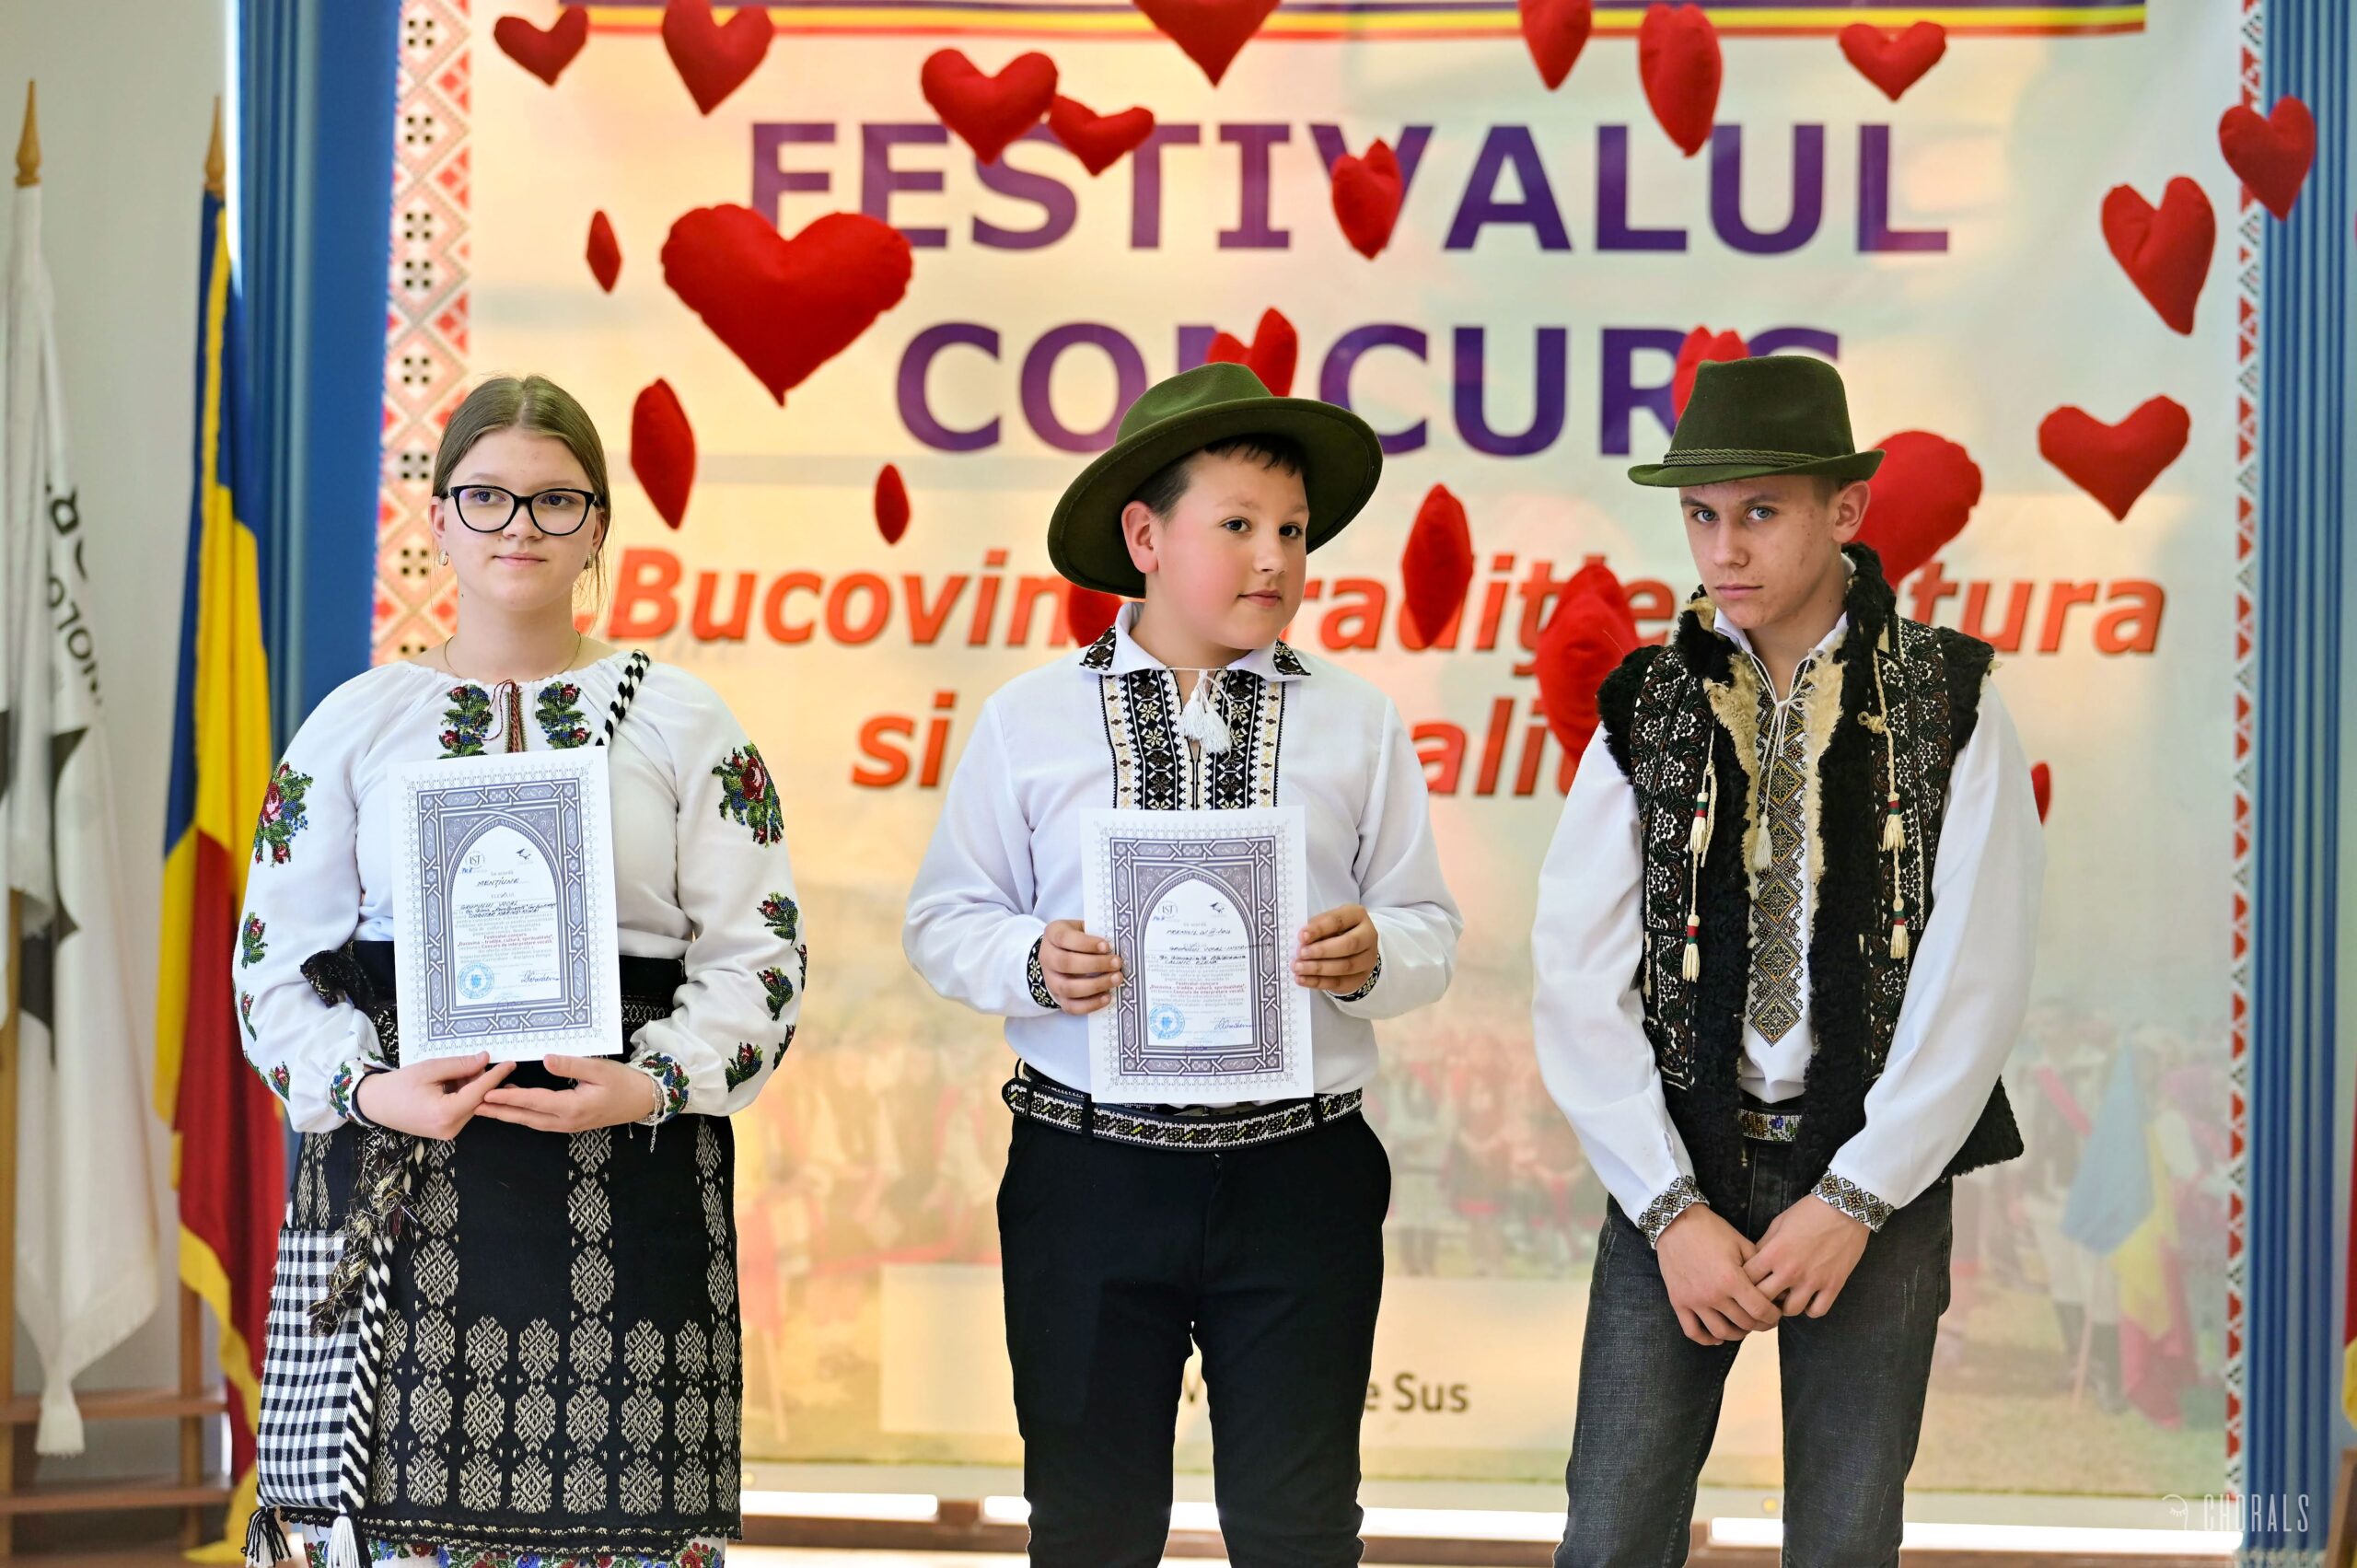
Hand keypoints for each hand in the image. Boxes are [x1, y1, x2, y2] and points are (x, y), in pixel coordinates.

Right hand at [352, 1053, 514, 1140]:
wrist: (374, 1103)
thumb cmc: (398, 1085)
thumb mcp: (429, 1069)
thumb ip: (459, 1065)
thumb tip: (484, 1059)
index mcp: (446, 1114)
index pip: (480, 1092)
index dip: (496, 1076)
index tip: (511, 1063)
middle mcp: (450, 1128)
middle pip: (478, 1099)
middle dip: (479, 1079)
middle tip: (475, 1060)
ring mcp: (448, 1133)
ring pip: (471, 1104)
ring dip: (470, 1087)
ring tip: (455, 1072)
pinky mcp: (445, 1131)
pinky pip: (463, 1110)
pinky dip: (462, 1095)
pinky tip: (452, 1082)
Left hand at [477, 1055, 661, 1133]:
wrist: (642, 1100)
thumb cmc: (623, 1082)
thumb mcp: (599, 1068)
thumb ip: (571, 1065)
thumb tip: (545, 1059)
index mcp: (571, 1107)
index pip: (532, 1101)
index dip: (507, 1097)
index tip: (486, 1092)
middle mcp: (564, 1120)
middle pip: (524, 1116)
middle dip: (498, 1110)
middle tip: (472, 1105)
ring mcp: (566, 1125)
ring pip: (530, 1120)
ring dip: (507, 1113)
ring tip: (485, 1105)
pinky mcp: (568, 1123)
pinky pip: (539, 1120)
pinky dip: (522, 1113)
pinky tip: (514, 1104)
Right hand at [1039, 918, 1121, 1014]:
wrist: (1061, 955)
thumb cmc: (1078, 940)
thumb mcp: (1083, 928)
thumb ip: (1096, 933)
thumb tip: (1119, 944)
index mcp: (1053, 935)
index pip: (1065, 938)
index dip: (1086, 943)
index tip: (1106, 946)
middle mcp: (1047, 957)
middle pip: (1065, 963)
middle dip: (1095, 964)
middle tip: (1117, 963)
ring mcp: (1050, 980)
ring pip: (1068, 987)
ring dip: (1096, 985)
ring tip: (1116, 979)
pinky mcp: (1058, 998)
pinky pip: (1071, 1007)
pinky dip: (1091, 1004)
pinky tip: (1107, 997)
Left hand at [1293, 904, 1378, 992]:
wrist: (1352, 948)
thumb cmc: (1334, 930)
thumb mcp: (1326, 922)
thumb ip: (1316, 928)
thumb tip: (1303, 940)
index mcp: (1357, 915)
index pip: (1339, 921)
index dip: (1319, 929)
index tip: (1302, 936)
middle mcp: (1368, 936)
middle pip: (1349, 944)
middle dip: (1322, 950)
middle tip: (1301, 954)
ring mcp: (1368, 958)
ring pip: (1346, 966)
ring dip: (1319, 968)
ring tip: (1298, 968)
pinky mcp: (1361, 977)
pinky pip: (1340, 982)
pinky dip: (1318, 982)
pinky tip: (1303, 979)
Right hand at [1655, 1204, 1782, 1345]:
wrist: (1676, 1222)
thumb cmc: (1712, 1230)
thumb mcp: (1741, 1243)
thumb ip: (1758, 1267)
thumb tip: (1775, 1287)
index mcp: (1732, 1279)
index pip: (1760, 1310)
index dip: (1773, 1316)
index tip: (1776, 1313)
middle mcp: (1713, 1295)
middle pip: (1744, 1323)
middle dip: (1760, 1324)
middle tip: (1765, 1320)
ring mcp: (1694, 1301)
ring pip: (1721, 1332)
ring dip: (1738, 1334)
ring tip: (1744, 1327)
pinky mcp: (1678, 1302)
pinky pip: (1693, 1331)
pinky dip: (1707, 1339)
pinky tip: (1717, 1336)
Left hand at [1742, 1194, 1869, 1317]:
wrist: (1846, 1209)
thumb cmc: (1809, 1212)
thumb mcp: (1779, 1223)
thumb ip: (1765, 1245)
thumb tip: (1754, 1262)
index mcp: (1774, 1253)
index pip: (1746, 1278)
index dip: (1743, 1281)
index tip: (1747, 1281)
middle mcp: (1790, 1270)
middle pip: (1763, 1299)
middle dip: (1759, 1299)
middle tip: (1763, 1296)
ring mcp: (1813, 1280)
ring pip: (1790, 1310)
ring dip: (1785, 1306)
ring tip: (1786, 1298)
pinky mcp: (1833, 1285)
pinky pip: (1817, 1311)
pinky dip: (1811, 1309)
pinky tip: (1809, 1300)